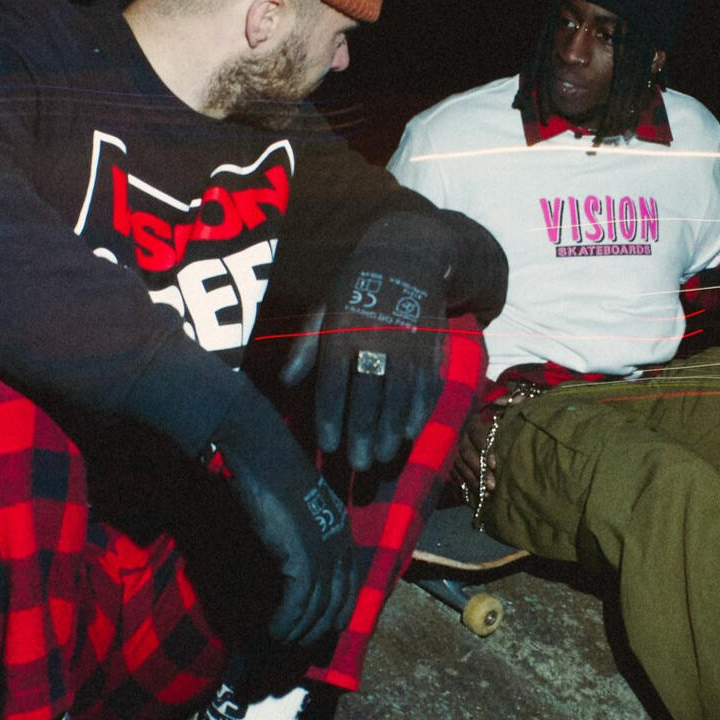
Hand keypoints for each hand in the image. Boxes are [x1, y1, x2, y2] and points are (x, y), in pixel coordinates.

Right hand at [209, 393, 358, 647]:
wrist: (261, 451)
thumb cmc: (273, 472)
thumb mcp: (299, 507)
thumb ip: (302, 535)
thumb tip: (290, 560)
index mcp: (343, 531)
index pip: (348, 585)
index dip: (335, 611)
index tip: (320, 629)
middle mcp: (341, 544)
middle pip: (336, 602)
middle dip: (317, 628)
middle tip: (296, 645)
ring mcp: (324, 551)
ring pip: (317, 608)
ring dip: (298, 630)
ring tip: (280, 641)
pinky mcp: (302, 556)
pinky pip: (298, 602)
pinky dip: (286, 620)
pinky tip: (272, 629)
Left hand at [282, 214, 447, 471]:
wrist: (409, 255)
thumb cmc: (355, 287)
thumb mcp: (324, 307)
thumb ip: (306, 345)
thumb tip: (287, 382)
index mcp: (342, 329)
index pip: (334, 381)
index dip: (332, 416)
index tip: (330, 445)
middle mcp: (375, 337)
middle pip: (368, 393)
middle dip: (364, 432)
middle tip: (361, 463)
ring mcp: (407, 341)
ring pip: (400, 393)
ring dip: (393, 428)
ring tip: (385, 455)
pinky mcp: (431, 344)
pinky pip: (427, 383)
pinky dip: (421, 409)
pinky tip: (412, 432)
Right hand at [450, 398, 508, 495]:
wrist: (458, 406)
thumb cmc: (484, 405)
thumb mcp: (494, 400)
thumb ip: (507, 401)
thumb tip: (521, 401)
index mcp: (469, 418)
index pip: (476, 434)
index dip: (485, 448)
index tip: (495, 463)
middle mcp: (457, 433)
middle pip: (466, 454)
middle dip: (479, 471)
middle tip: (493, 486)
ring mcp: (450, 447)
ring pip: (459, 466)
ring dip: (472, 481)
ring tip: (486, 494)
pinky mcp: (447, 458)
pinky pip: (453, 472)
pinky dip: (463, 484)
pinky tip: (474, 496)